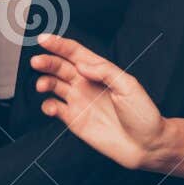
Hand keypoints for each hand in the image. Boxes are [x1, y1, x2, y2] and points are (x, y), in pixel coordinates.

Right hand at [33, 32, 167, 169]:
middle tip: (37, 62)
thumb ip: (105, 71)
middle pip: (61, 66)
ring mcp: (80, 101)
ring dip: (45, 82)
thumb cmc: (143, 114)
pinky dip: (48, 105)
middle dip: (47, 61)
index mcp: (100, 71)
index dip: (59, 44)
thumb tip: (82, 64)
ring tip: (42, 85)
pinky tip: (52, 107)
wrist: (147, 145)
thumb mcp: (129, 86)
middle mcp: (87, 84)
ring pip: (54, 85)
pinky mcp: (75, 120)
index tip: (43, 39)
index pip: (75, 53)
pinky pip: (55, 108)